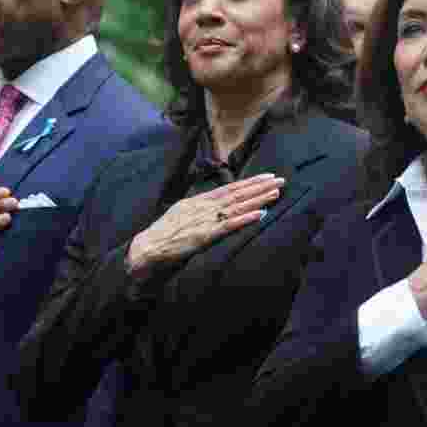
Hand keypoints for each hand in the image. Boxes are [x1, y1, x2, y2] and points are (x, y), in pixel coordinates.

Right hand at [125, 173, 283, 281]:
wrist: (147, 249)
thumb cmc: (162, 236)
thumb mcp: (180, 216)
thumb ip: (197, 211)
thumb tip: (213, 208)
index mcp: (196, 201)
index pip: (228, 189)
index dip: (249, 183)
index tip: (266, 177)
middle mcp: (202, 207)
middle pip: (236, 194)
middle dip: (259, 186)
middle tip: (280, 180)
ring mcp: (204, 220)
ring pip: (236, 207)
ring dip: (257, 199)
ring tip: (276, 192)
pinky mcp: (204, 236)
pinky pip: (229, 226)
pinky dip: (246, 219)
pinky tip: (261, 214)